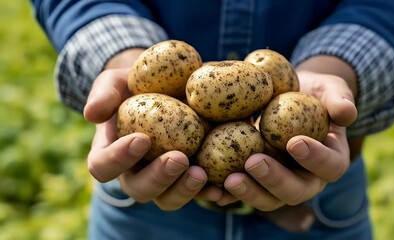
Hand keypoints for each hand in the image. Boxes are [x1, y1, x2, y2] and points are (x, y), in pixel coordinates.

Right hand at [83, 50, 219, 209]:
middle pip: (139, 190)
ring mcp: (164, 177)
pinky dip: (211, 192)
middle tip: (179, 158)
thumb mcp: (116, 82)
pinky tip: (224, 187)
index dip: (119, 159)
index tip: (142, 138)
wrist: (165, 85)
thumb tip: (92, 114)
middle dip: (159, 178)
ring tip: (201, 173)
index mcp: (111, 153)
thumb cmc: (134, 85)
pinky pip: (198, 193)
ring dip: (184, 190)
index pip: (103, 166)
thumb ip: (104, 94)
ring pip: (169, 198)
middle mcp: (136, 171)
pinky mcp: (188, 174)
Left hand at [215, 56, 357, 210]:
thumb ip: (339, 99)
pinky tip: (209, 188)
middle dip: (274, 180)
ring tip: (229, 180)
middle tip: (253, 163)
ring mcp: (278, 182)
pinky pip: (242, 192)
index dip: (315, 158)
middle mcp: (305, 178)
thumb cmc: (313, 93)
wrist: (289, 97)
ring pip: (267, 198)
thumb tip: (347, 113)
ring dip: (249, 192)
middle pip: (294, 191)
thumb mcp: (330, 89)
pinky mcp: (255, 180)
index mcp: (329, 159)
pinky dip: (226, 194)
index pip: (329, 166)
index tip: (294, 142)